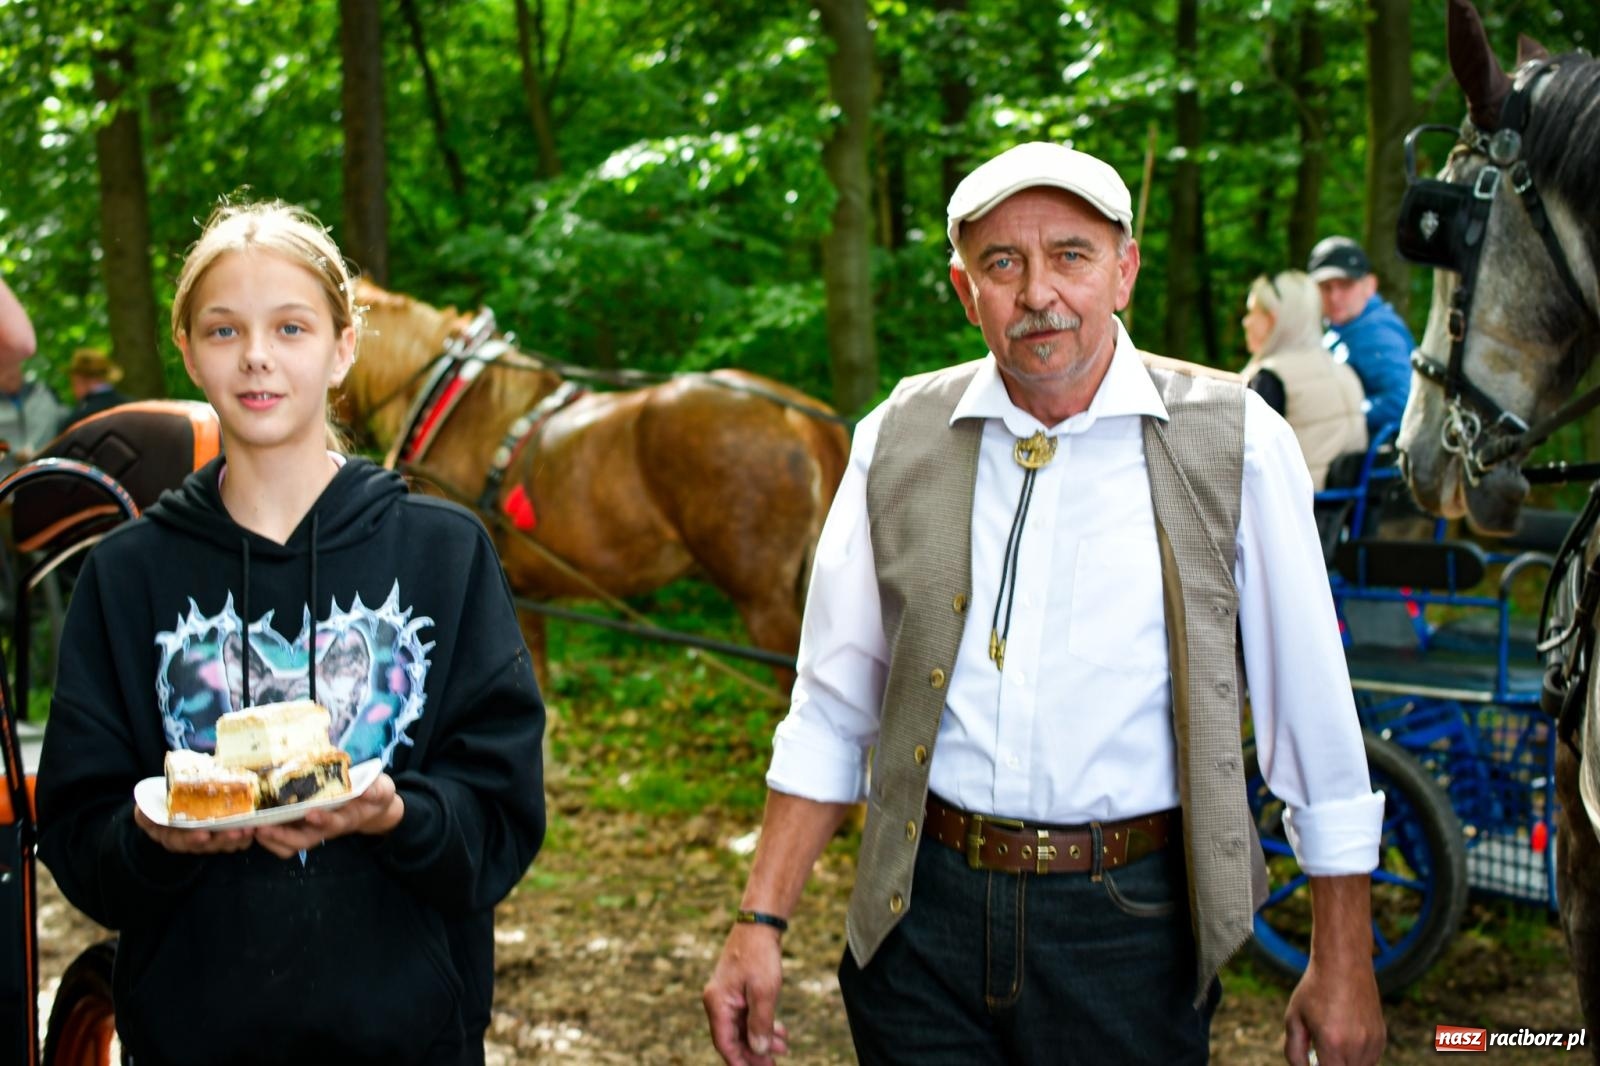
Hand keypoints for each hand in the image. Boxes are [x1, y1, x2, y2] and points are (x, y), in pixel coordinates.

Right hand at [134, 804, 254, 853]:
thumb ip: (146, 811)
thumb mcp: (147, 808)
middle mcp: (187, 841)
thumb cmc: (157, 806)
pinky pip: (232, 841)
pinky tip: (254, 830)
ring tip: (249, 830)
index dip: (191, 839)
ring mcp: (204, 840)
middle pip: (204, 845)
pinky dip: (243, 837)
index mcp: (169, 835)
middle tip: (237, 832)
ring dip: (235, 839)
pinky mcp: (219, 835)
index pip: (179, 841)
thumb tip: (142, 812)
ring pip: (220, 844)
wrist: (168, 806)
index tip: (203, 835)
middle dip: (221, 840)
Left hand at [253, 772, 403, 858]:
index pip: (333, 824)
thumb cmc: (374, 795)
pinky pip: (282, 837)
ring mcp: (312, 829)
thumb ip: (375, 790)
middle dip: (281, 837)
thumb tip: (365, 791)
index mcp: (345, 819)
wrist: (372, 806)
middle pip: (301, 842)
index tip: (311, 813)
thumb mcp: (381, 789)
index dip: (322, 820)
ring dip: (269, 839)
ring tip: (252, 828)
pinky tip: (253, 822)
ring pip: (288, 845)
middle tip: (262, 828)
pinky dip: (267, 833)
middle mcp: (325, 829)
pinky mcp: (301, 824)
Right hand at [703, 923, 790, 1064]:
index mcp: (717, 1003)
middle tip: (774, 1065)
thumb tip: (758, 1050)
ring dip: (762, 1040)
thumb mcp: (764, 991)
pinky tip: (781, 1032)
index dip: (740, 1062)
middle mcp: (718, 1002)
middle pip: (734, 1038)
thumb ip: (760, 1023)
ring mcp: (728, 996)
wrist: (760, 924)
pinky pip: (748, 1015)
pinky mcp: (738, 991)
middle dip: (754, 1053)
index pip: (725, 1043)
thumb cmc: (760, 955)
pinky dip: (763, 1024)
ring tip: (784, 1048)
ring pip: (744, 1027)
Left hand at [1283, 956, 1384, 1065]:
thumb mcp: (1294, 1018)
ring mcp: (1372, 1042)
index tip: (1314, 1058)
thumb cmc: (1314, 990)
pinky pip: (1370, 1060)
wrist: (1344, 964)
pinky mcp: (1381, 1037)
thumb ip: (1294, 1051)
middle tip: (1320, 1051)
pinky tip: (1345, 1037)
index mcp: (1332, 1043)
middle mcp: (1356, 1046)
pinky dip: (1358, 1057)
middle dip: (1331, 1064)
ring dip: (1346, 1063)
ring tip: (1332, 1042)